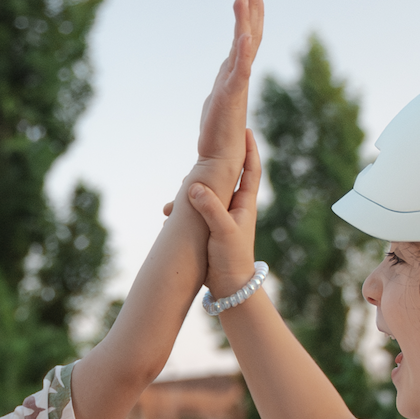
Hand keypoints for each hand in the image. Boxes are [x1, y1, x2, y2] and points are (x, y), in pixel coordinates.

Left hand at [185, 0, 264, 196]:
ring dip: (246, 20)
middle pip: (250, 34)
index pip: (245, 37)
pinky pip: (239, 69)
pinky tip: (243, 35)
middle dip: (253, 8)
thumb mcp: (219, 97)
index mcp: (236, 72)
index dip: (248, 15)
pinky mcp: (232, 95)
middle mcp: (240, 74)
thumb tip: (227, 71)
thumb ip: (226, 81)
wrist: (219, 159)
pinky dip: (242, 51)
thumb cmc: (217, 132)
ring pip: (245, 45)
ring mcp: (238, 83)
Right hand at [187, 130, 261, 295]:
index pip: (251, 170)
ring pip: (207, 194)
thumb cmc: (232, 259)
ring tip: (178, 186)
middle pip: (228, 177)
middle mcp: (235, 208)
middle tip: (207, 147)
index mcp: (245, 204)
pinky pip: (195, 212)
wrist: (231, 288)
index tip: (245, 129)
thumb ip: (209, 208)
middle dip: (217, 162)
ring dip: (192, 188)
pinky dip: (183, 209)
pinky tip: (168, 214)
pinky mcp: (210, 230)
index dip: (250, 149)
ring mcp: (222, 219)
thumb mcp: (221, 232)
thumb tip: (194, 186)